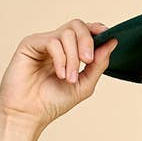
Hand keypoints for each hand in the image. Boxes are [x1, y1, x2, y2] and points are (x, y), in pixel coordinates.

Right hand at [0, 18, 117, 127]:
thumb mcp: (84, 85)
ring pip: (67, 33)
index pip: (84, 31)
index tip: (108, 36)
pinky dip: (61, 59)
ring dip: (73, 57)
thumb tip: (112, 42)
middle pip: (77, 25)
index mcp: (68, 51)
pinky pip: (52, 41)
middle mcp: (56, 43)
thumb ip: (98, 65)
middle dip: (87, 41)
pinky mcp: (30, 44)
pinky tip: (60, 74)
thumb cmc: (52, 102)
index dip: (96, 29)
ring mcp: (43, 42)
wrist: (29, 115)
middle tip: (88, 61)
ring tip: (69, 78)